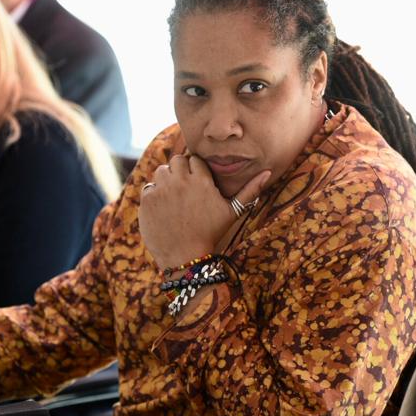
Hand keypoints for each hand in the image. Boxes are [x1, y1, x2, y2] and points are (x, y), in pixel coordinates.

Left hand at [138, 154, 270, 269]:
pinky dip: (154, 195)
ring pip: (161, 171)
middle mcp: (180, 181)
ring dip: (166, 180)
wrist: (186, 257)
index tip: (197, 184)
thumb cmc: (211, 233)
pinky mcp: (147, 200)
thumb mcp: (233, 211)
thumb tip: (268, 171)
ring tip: (174, 198)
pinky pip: (149, 187)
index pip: (194, 159)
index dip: (195, 171)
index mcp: (201, 180)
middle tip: (184, 189)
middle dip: (180, 171)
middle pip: (177, 160)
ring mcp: (162, 190)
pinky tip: (164, 210)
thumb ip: (250, 189)